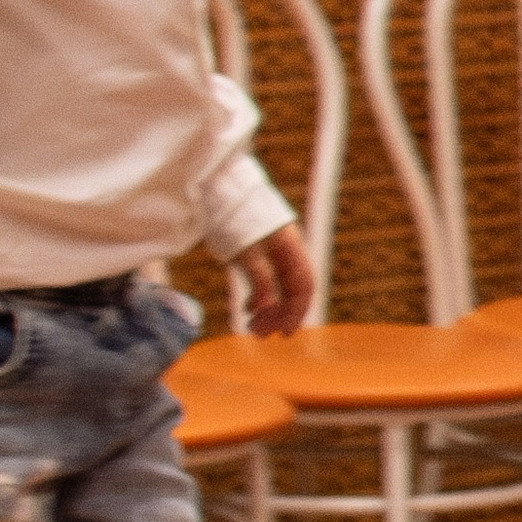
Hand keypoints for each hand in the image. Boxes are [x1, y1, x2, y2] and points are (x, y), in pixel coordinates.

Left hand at [234, 223, 314, 337]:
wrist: (219, 187)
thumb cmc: (232, 216)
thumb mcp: (245, 250)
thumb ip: (259, 278)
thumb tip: (265, 308)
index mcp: (290, 247)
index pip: (303, 286)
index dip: (296, 312)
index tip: (284, 334)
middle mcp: (287, 251)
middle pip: (292, 290)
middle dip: (279, 314)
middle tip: (257, 334)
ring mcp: (273, 252)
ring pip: (280, 288)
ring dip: (269, 309)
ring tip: (252, 325)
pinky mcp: (259, 253)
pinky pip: (267, 281)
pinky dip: (259, 297)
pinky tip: (248, 308)